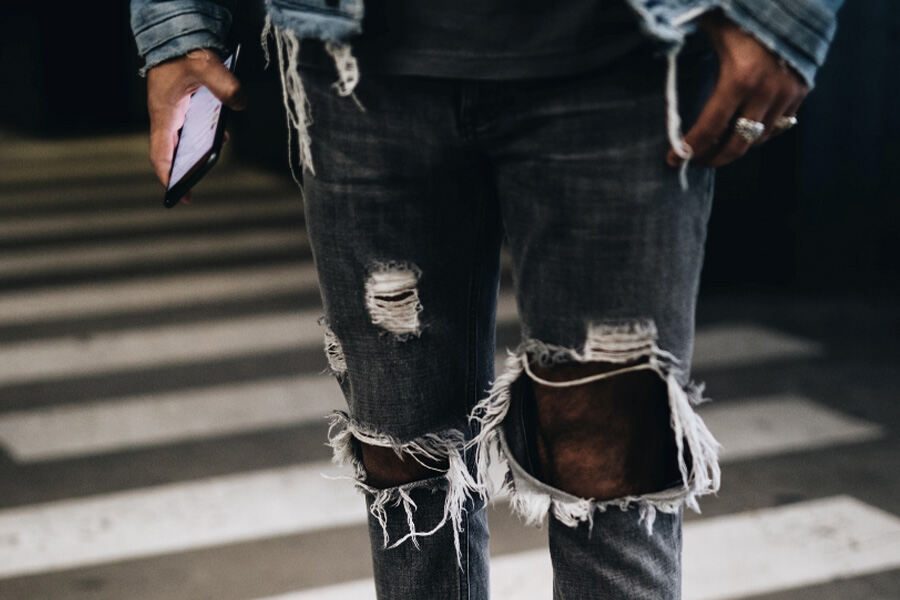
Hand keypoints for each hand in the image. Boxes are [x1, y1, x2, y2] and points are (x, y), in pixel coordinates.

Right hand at [146, 48, 245, 202]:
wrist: (176, 33)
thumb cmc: (184, 51)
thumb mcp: (207, 66)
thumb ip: (226, 85)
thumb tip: (241, 105)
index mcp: (165, 113)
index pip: (161, 153)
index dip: (168, 176)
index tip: (179, 193)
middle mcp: (167, 116)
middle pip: (170, 152)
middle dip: (181, 172)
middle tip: (191, 191)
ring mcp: (174, 111)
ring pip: (182, 140)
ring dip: (194, 154)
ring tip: (206, 168)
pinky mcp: (183, 105)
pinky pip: (191, 127)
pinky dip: (204, 136)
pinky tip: (221, 138)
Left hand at [667, 11, 807, 167]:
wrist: (793, 0)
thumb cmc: (744, 14)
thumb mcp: (712, 28)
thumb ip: (684, 40)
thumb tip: (659, 45)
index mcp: (739, 79)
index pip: (710, 128)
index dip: (690, 148)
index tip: (673, 160)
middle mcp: (766, 92)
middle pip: (737, 144)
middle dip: (713, 158)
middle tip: (695, 160)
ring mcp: (787, 94)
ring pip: (760, 139)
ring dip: (737, 148)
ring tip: (717, 148)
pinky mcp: (801, 92)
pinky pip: (780, 126)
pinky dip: (760, 134)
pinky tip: (744, 133)